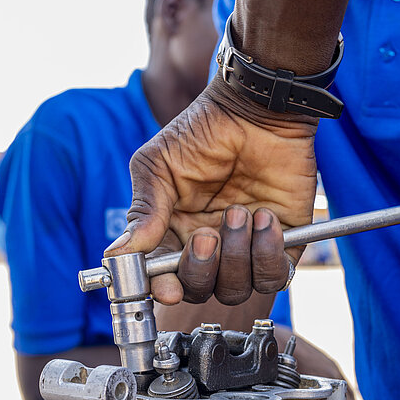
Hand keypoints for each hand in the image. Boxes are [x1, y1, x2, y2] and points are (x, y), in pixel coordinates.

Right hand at [106, 74, 317, 305]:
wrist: (258, 108)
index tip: (167, 288)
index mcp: (174, 235)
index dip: (164, 289)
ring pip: (236, 289)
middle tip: (207, 235)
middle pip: (200, 290)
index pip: (164, 279)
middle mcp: (209, 249)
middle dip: (201, 269)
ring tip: (241, 211)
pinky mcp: (281, 244)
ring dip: (237, 256)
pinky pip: (274, 276)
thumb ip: (143, 211)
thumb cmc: (203, 131)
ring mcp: (245, 249)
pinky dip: (268, 254)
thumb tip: (118, 254)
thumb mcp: (158, 165)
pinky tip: (265, 217)